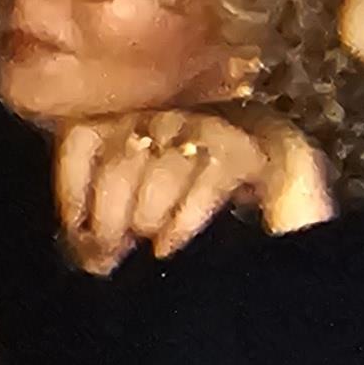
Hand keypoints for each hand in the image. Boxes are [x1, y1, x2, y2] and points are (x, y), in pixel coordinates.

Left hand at [52, 109, 326, 273]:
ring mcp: (210, 124)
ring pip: (158, 170)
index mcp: (132, 112)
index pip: (82, 138)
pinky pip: (205, 182)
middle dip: (107, 217)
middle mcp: (167, 108)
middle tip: (107, 255)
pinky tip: (169, 247)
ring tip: (144, 247)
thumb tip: (84, 253)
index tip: (76, 233)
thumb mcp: (149, 198)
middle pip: (118, 160)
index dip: (72, 191)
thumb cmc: (204, 198)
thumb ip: (112, 211)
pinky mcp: (248, 149)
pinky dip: (182, 220)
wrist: (291, 183)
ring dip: (143, 218)